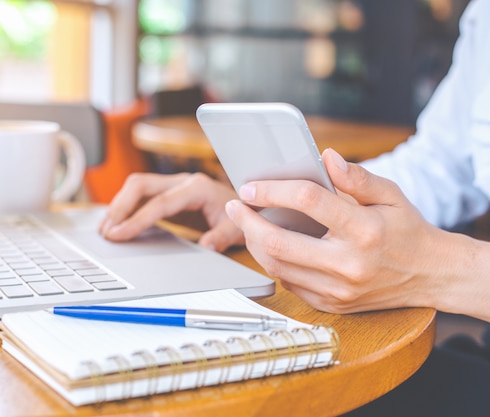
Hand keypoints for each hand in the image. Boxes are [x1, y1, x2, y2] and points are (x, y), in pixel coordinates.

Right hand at [100, 172, 243, 251]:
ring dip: (118, 206)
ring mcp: (173, 185)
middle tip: (106, 231)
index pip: (159, 202)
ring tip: (105, 230)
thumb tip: (206, 246)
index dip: (136, 218)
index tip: (119, 234)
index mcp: (196, 188)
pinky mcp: (167, 193)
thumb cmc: (241, 216)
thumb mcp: (236, 230)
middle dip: (119, 207)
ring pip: (136, 187)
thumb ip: (220, 237)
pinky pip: (140, 196)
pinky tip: (117, 224)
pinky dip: (125, 208)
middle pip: (140, 185)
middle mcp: (181, 181)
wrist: (246, 205)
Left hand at [226, 148, 479, 315]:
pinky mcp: (332, 305)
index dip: (274, 191)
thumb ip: (357, 176)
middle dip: (248, 222)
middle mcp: (349, 264)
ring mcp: (339, 290)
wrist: (431, 275)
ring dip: (254, 243)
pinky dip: (274, 263)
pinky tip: (269, 246)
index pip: (309, 203)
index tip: (251, 186)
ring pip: (278, 267)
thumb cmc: (407, 229)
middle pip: (280, 243)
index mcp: (365, 230)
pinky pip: (289, 284)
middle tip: (235, 205)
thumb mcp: (391, 194)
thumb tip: (325, 157)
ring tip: (247, 223)